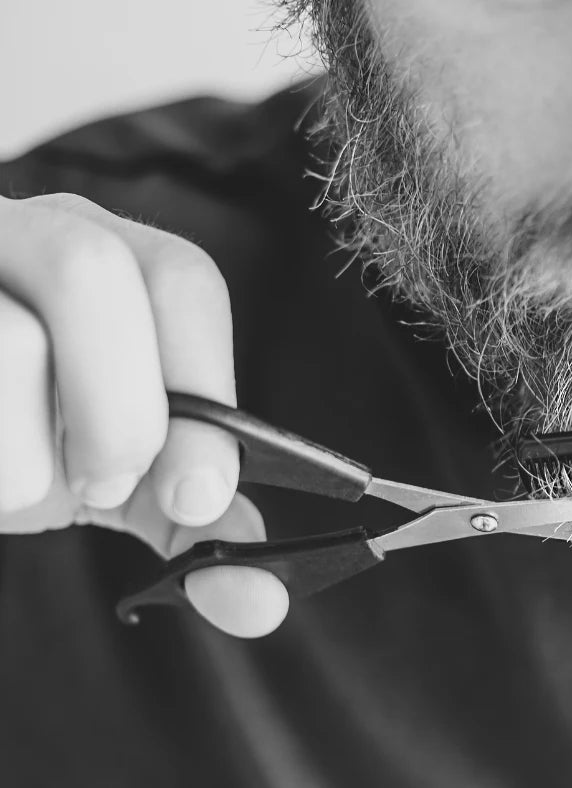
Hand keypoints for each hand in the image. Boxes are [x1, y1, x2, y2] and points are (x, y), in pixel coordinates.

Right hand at [0, 193, 287, 635]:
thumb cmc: (19, 445)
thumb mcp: (111, 478)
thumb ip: (187, 519)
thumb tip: (262, 595)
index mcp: (108, 257)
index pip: (182, 280)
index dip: (204, 382)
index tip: (198, 494)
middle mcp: (20, 232)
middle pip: (91, 271)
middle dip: (119, 408)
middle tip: (105, 487)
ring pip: (7, 337)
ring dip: (23, 450)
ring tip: (21, 488)